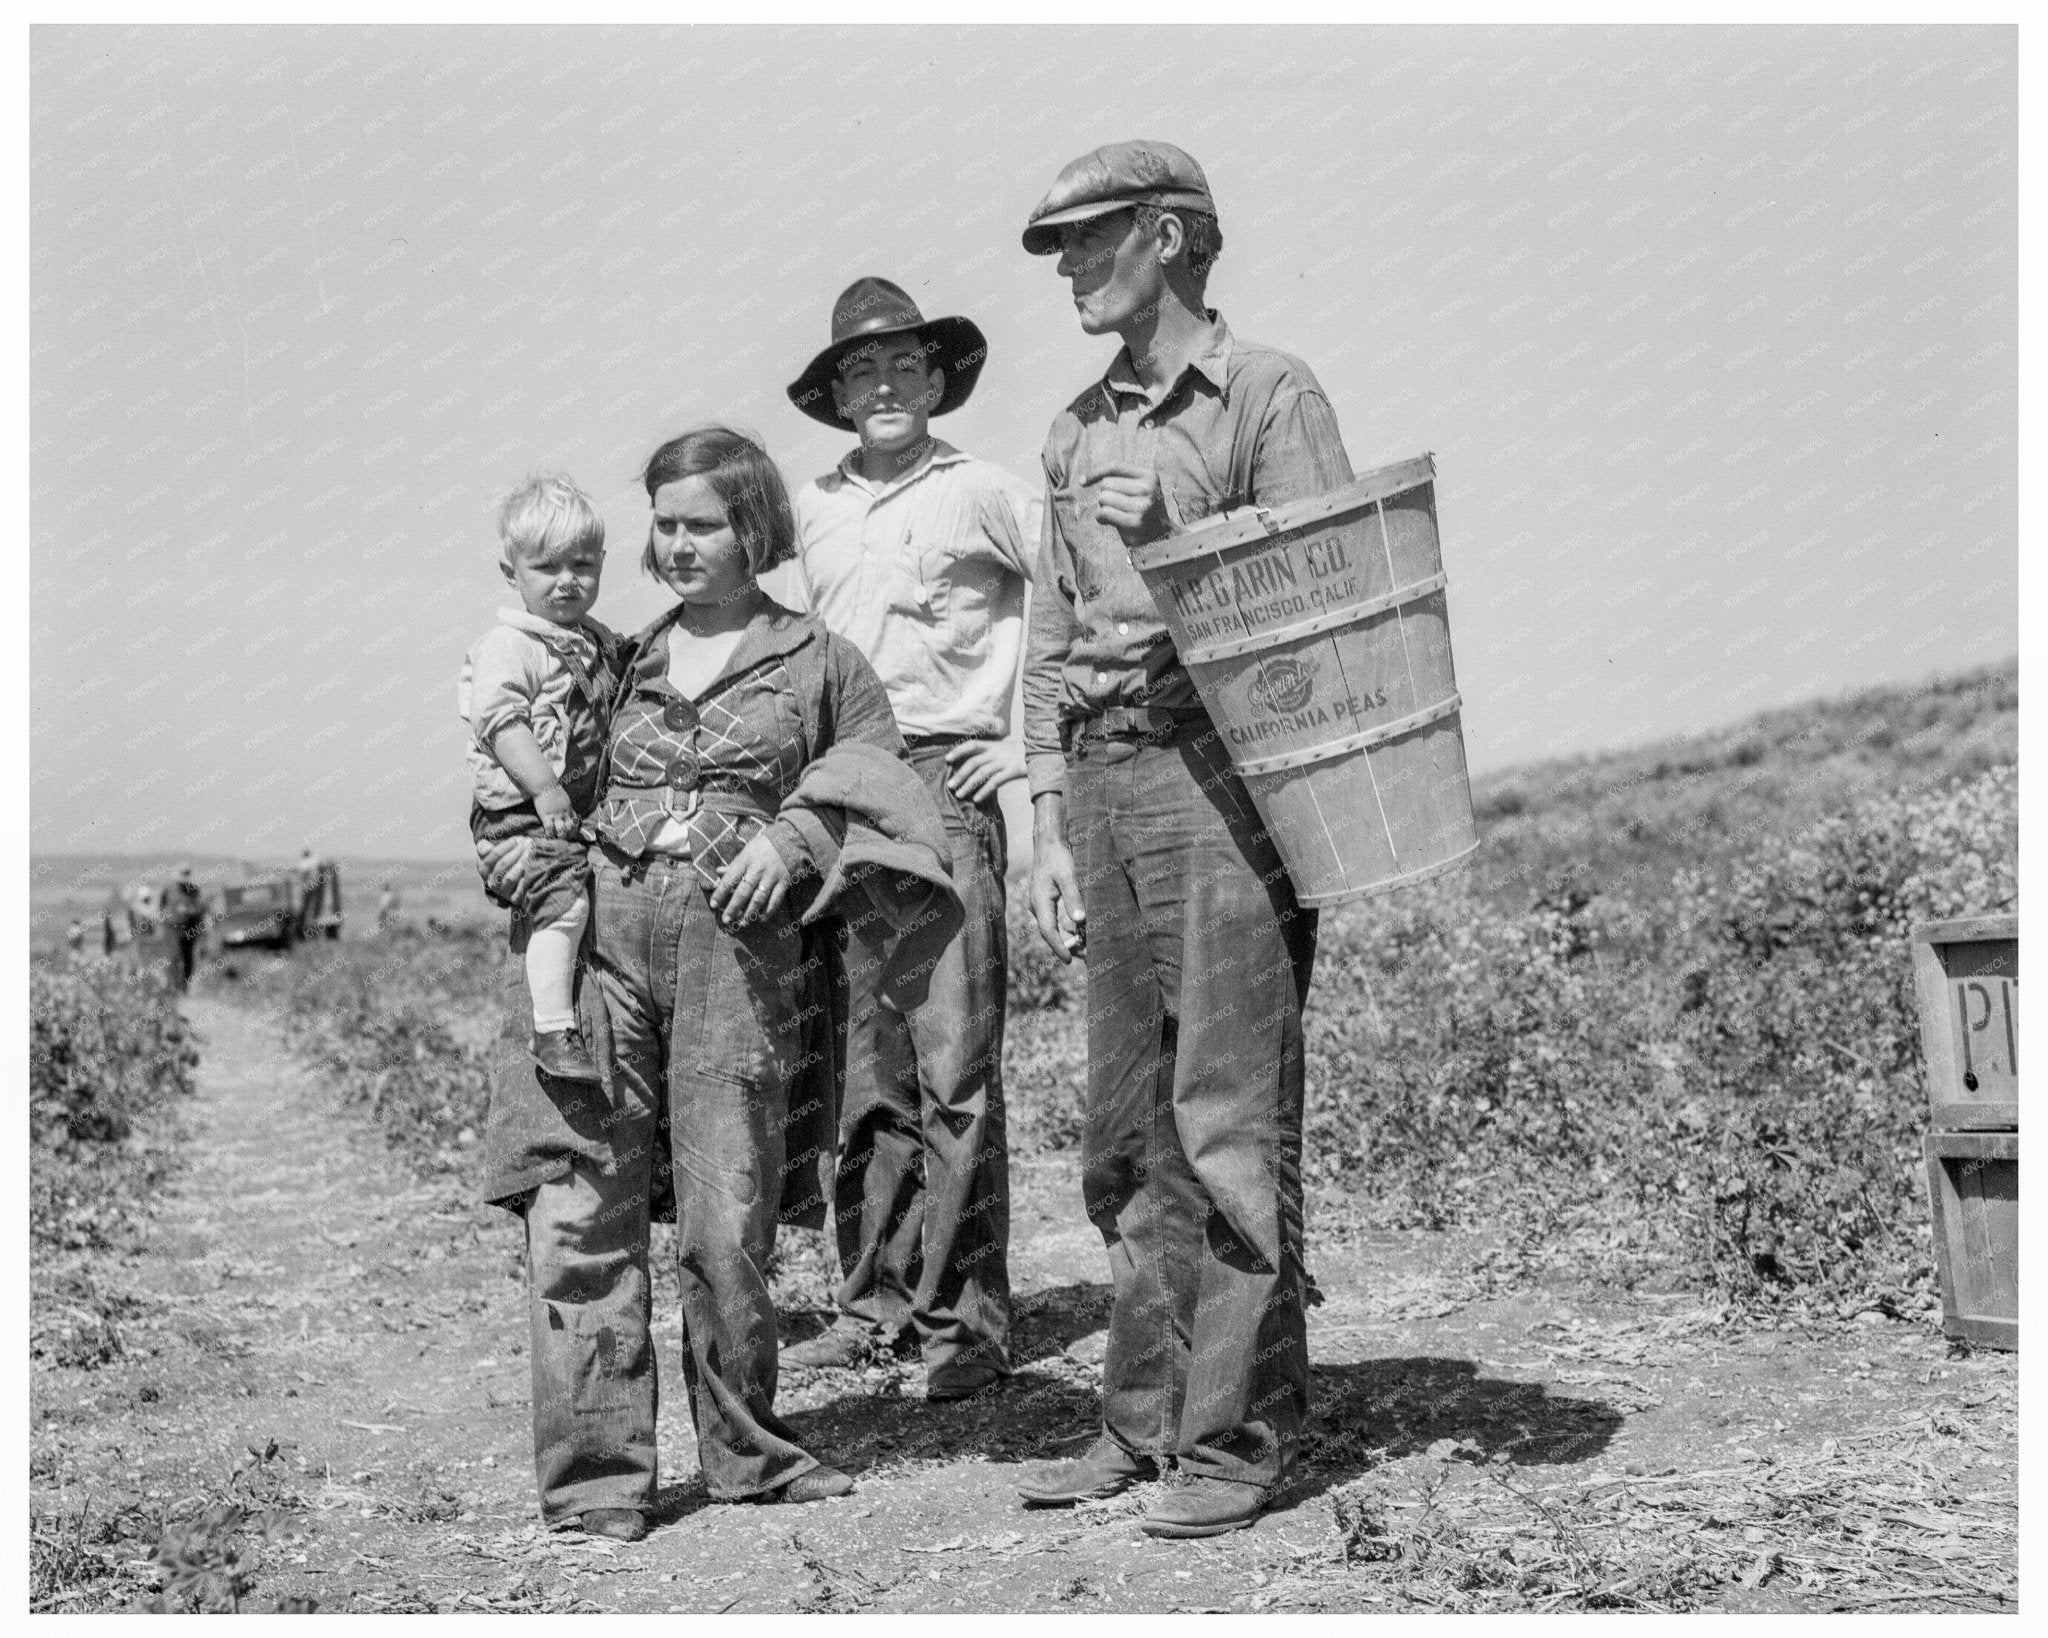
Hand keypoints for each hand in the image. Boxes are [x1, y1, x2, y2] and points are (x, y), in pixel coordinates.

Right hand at [476, 833, 534, 905]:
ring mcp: (503, 892)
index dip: (506, 845)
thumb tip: (485, 848)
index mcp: (484, 869)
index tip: (518, 839)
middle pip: (503, 865)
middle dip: (516, 852)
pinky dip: (526, 880)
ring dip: (522, 864)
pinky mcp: (514, 900)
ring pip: (510, 878)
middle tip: (529, 843)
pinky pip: (520, 891)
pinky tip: (533, 870)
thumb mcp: (493, 854)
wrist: (516, 882)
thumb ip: (484, 848)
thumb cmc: (505, 862)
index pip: (493, 855)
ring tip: (531, 853)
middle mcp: (491, 882)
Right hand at [535, 786, 577, 839]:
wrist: (545, 785)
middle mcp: (564, 813)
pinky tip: (548, 836)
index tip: (572, 833)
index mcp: (569, 809)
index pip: (575, 821)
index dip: (575, 828)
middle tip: (566, 839)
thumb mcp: (564, 798)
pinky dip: (549, 833)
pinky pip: (549, 828)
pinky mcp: (546, 816)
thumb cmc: (553, 789)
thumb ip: (566, 805)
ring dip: (561, 836)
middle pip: (570, 828)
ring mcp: (555, 815)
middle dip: (569, 835)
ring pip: (562, 830)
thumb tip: (566, 809)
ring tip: (558, 840)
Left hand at [710, 831, 791, 928]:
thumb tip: (718, 872)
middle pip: (743, 891)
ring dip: (750, 913)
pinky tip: (762, 919)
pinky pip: (776, 899)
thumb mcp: (747, 850)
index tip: (713, 904)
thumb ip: (734, 864)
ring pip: (759, 898)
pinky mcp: (784, 881)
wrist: (790, 839)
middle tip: (726, 920)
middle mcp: (758, 869)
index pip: (730, 878)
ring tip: (742, 923)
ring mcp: (772, 876)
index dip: (721, 892)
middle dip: (733, 907)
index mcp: (746, 859)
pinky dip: (769, 911)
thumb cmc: (763, 845)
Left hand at [943, 738, 1025, 803]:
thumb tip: (979, 760)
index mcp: (994, 745)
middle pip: (974, 762)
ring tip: (959, 795)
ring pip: (982, 773)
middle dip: (960, 774)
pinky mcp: (1013, 771)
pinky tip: (977, 799)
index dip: (959, 751)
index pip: (972, 745)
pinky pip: (995, 782)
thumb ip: (994, 752)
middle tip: (950, 785)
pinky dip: (984, 791)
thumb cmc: (1023, 752)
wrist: (1044, 751)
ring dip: (969, 784)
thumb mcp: (1007, 747)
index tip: (947, 759)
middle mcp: (997, 752)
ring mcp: (1005, 761)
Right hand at [1027, 798, 1085, 963]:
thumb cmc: (1058, 857)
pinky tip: (1080, 929)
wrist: (1048, 842)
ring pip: (1053, 927)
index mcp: (1040, 901)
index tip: (1069, 959)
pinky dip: (1067, 926)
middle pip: (1050, 932)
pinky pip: (1055, 919)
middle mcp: (1038, 906)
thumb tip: (1079, 920)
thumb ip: (1073, 897)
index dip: (1058, 947)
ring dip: (1068, 937)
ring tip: (1086, 946)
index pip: (1048, 931)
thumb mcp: (1068, 875)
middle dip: (1066, 946)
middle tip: (1084, 956)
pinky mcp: (1046, 900)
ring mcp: (1041, 904)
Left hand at [1084, 461, 1170, 542]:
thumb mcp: (1137, 489)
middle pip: (1106, 483)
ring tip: (1117, 514)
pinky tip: (1111, 522)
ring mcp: (1143, 505)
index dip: (1095, 472)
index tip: (1082, 482)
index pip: (1115, 466)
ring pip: (1103, 498)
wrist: (1157, 537)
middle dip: (1105, 495)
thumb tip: (1083, 480)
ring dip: (1104, 507)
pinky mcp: (1135, 521)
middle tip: (1117, 506)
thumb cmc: (1139, 510)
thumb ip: (1119, 479)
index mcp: (1150, 476)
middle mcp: (1148, 488)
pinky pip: (1104, 512)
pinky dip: (1101, 518)